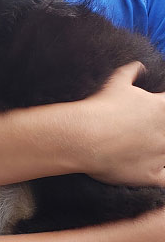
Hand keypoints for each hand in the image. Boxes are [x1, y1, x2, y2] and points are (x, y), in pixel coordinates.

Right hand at [79, 62, 164, 186]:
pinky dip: (163, 175)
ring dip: (162, 150)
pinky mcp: (151, 175)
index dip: (162, 106)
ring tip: (149, 148)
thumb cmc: (100, 107)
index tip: (155, 113)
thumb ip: (132, 71)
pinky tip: (155, 171)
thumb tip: (140, 66)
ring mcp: (161, 155)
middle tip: (146, 131)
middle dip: (161, 129)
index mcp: (162, 107)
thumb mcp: (116, 81)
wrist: (84, 135)